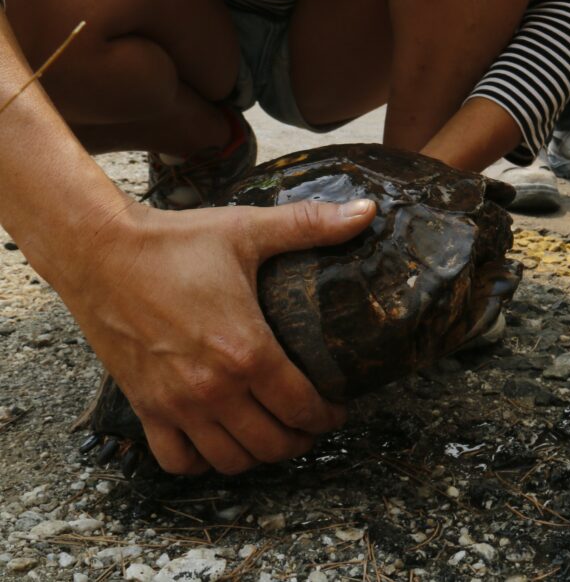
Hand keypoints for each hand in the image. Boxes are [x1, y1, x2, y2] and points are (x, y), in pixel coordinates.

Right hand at [55, 198, 376, 474]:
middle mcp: (213, 388)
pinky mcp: (145, 407)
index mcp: (246, 350)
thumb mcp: (248, 229)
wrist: (97, 250)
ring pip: (230, 461)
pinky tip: (218, 442)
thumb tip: (368, 210)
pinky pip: (177, 460)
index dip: (328, 416)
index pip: (302, 407)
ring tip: (273, 434)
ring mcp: (176, 404)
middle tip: (311, 424)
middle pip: (273, 443)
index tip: (337, 409)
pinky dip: (203, 462)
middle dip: (301, 438)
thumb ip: (312, 224)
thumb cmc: (174, 242)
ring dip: (259, 455)